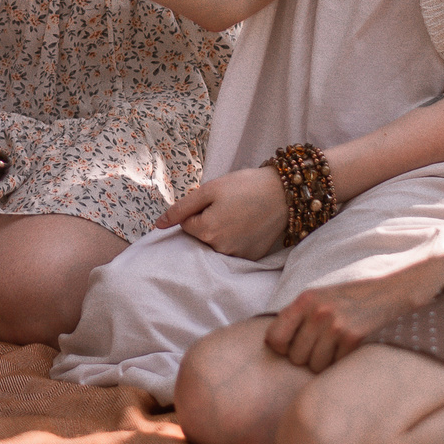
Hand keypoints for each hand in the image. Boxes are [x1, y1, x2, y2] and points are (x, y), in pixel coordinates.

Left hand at [155, 168, 289, 258]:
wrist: (285, 193)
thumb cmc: (246, 186)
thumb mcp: (209, 189)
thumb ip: (181, 208)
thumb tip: (158, 225)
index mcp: (206, 231)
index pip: (186, 224)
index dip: (198, 210)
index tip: (216, 201)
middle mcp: (220, 249)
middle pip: (200, 237)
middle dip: (208, 222)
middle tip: (229, 206)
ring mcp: (237, 256)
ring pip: (216, 244)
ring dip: (222, 232)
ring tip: (240, 214)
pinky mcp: (251, 258)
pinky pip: (233, 250)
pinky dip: (236, 239)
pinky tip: (249, 225)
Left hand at [263, 264, 441, 370]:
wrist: (394, 289)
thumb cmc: (352, 297)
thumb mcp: (321, 297)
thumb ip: (298, 317)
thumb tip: (273, 347)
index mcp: (305, 300)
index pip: (274, 338)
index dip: (282, 347)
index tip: (293, 345)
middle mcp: (318, 313)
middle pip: (296, 357)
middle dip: (307, 357)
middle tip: (323, 345)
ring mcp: (337, 327)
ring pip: (315, 367)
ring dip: (325, 363)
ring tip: (337, 347)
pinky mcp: (355, 339)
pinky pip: (336, 367)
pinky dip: (342, 363)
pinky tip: (351, 349)